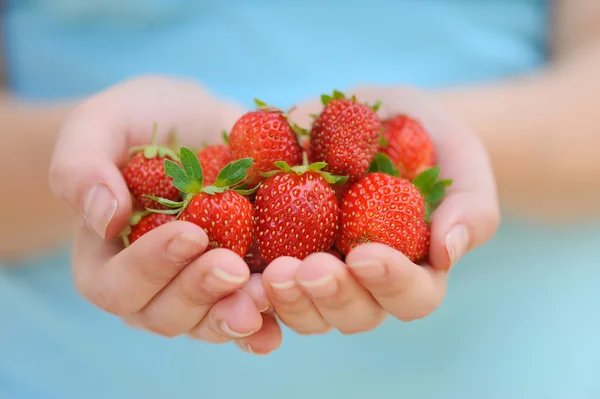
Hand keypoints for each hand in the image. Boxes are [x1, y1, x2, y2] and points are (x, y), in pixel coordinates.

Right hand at [49, 76, 280, 354]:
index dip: (151, 266)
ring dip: (235, 313)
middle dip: (200, 292)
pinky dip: (264, 323)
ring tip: (265, 292)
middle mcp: (149, 288)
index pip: (116, 285)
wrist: (196, 125)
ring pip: (208, 323)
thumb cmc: (140, 123)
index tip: (191, 232)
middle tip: (234, 267)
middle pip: (165, 314)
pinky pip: (247, 316)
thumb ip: (81, 167)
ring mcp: (195, 292)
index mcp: (105, 260)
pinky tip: (281, 320)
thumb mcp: (101, 126)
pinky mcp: (235, 285)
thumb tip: (105, 219)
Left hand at [261, 86, 499, 334]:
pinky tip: (233, 262)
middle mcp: (365, 283)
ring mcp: (320, 273)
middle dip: (332, 295)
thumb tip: (449, 252)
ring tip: (272, 269)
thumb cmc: (426, 139)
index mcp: (413, 268)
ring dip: (288, 299)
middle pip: (354, 314)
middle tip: (309, 268)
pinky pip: (262, 283)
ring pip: (305, 311)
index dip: (391, 284)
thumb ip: (469, 205)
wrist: (374, 121)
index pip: (412, 296)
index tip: (365, 253)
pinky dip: (249, 282)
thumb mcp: (460, 157)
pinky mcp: (280, 254)